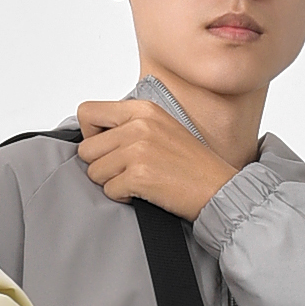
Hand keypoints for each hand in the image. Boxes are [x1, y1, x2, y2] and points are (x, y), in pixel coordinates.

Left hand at [75, 98, 236, 220]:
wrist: (218, 188)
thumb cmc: (192, 164)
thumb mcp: (161, 127)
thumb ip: (129, 125)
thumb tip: (94, 136)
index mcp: (141, 109)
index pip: (87, 112)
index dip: (90, 135)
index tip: (106, 148)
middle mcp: (138, 124)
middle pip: (86, 149)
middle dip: (100, 165)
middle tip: (125, 171)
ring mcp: (137, 149)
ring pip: (94, 172)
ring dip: (112, 182)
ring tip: (138, 181)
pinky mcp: (138, 175)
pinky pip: (109, 191)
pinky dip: (123, 197)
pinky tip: (144, 191)